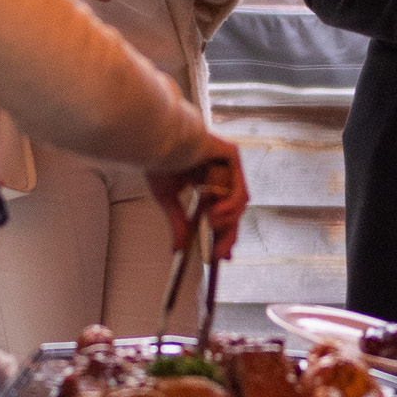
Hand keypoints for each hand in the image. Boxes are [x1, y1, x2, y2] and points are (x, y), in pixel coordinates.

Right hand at [147, 132, 249, 259]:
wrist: (157, 140)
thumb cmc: (159, 162)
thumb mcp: (168, 200)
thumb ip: (179, 224)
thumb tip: (178, 251)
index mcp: (205, 182)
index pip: (220, 213)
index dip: (222, 235)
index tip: (220, 257)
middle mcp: (219, 173)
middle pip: (232, 211)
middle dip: (227, 235)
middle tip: (219, 255)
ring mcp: (227, 165)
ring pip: (238, 203)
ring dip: (227, 220)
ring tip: (211, 224)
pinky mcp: (231, 156)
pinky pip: (239, 188)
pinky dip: (231, 205)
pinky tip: (216, 213)